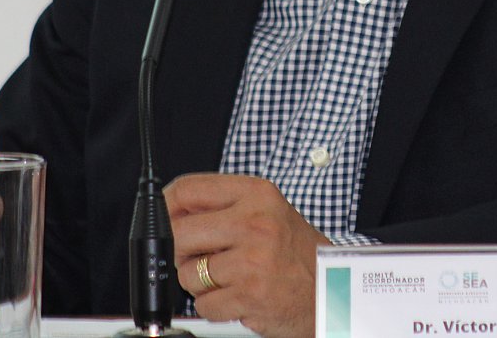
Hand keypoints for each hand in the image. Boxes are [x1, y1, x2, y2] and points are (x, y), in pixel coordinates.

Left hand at [164, 173, 329, 337]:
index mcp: (257, 194)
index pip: (189, 189)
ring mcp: (252, 260)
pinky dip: (214, 306)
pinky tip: (237, 296)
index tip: (165, 217)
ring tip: (230, 278)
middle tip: (202, 257)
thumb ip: (224, 207)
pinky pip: (203, 303)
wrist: (332, 290)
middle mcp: (255, 222)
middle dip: (182, 251)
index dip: (168, 206)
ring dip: (201, 283)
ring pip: (188, 272)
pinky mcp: (249, 294)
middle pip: (180, 232)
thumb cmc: (298, 253)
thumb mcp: (267, 212)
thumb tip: (171, 211)